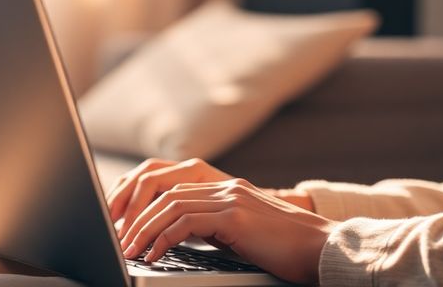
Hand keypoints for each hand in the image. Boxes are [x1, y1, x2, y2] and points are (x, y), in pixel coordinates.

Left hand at [118, 178, 334, 284]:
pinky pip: (185, 224)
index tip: (129, 230)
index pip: (175, 190)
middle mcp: (227, 187)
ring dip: (144, 230)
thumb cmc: (287, 250)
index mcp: (228, 189)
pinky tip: (155, 255)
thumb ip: (216, 229)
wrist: (322, 249)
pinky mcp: (234, 216)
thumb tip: (177, 239)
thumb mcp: (243, 235)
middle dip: (137, 218)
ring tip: (131, 251)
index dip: (147, 209)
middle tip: (120, 241)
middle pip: (167, 194)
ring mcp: (231, 199)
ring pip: (171, 206)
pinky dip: (163, 239)